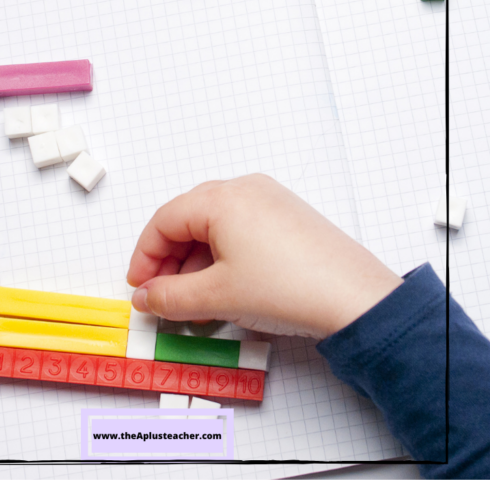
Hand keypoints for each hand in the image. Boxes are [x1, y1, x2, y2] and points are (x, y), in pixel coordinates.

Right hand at [127, 175, 401, 339]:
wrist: (352, 297)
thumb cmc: (288, 286)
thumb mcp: (216, 296)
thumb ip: (170, 297)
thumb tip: (146, 297)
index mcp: (220, 198)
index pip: (164, 220)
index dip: (145, 256)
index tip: (139, 287)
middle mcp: (244, 188)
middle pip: (188, 219)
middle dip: (170, 260)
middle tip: (163, 296)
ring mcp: (269, 199)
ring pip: (215, 225)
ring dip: (197, 262)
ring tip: (196, 302)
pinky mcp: (287, 216)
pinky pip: (241, 229)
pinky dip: (224, 256)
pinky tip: (226, 289)